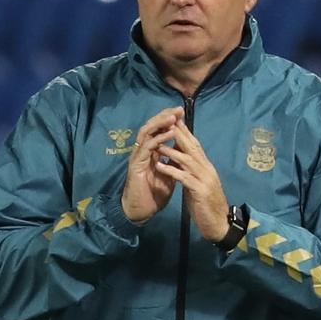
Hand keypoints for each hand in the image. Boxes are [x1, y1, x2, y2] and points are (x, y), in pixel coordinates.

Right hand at [122, 107, 184, 223]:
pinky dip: (159, 139)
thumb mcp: (168, 174)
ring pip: (146, 133)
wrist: (142, 211)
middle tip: (178, 108)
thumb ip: (173, 161)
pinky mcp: (136, 165)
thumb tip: (184, 151)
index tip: (182, 112)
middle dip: (164, 116)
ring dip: (160, 124)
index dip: (168, 120)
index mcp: (150, 152)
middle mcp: (142, 151)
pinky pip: (147, 147)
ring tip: (174, 116)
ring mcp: (138, 156)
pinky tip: (169, 134)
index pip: (158, 130)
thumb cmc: (153, 194)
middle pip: (151, 127)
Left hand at [153, 120, 230, 241]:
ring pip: (187, 160)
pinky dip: (171, 170)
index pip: (195, 145)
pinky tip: (159, 166)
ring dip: (171, 151)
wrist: (219, 224)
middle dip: (179, 134)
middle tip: (166, 122)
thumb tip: (179, 159)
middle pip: (192, 148)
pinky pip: (183, 177)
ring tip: (157, 143)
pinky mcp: (200, 191)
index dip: (185, 132)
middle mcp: (207, 169)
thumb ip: (190, 171)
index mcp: (206, 167)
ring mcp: (205, 179)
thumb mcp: (197, 184)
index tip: (173, 120)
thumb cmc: (206, 205)